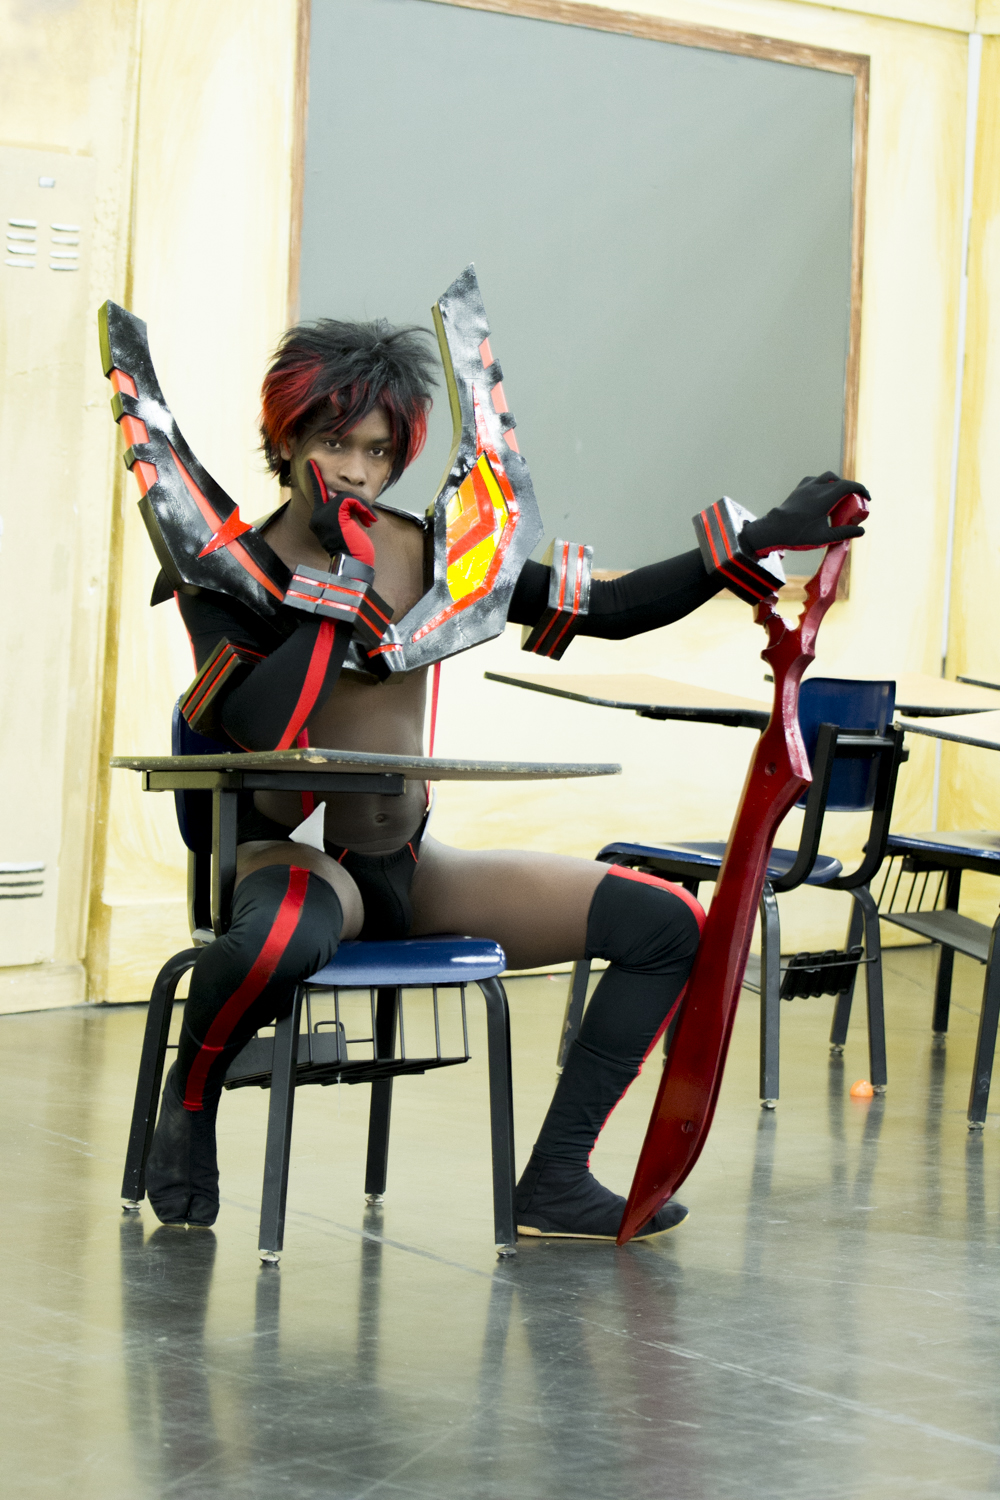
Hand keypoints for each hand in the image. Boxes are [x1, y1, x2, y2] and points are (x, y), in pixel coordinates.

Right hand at [306, 460, 376, 567]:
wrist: (353, 564)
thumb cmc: (354, 551)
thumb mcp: (346, 529)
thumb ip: (342, 513)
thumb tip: (345, 498)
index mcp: (319, 519)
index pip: (318, 494)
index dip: (315, 478)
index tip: (311, 463)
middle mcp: (318, 515)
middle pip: (338, 494)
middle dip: (357, 504)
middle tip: (368, 517)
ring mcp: (324, 515)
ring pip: (346, 496)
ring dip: (362, 507)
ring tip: (368, 521)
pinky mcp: (334, 513)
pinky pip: (350, 499)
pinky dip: (363, 508)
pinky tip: (369, 520)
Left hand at [741, 472, 868, 555]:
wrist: (774, 528)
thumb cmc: (799, 533)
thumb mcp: (825, 536)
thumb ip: (844, 533)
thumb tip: (861, 531)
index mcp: (826, 496)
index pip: (849, 486)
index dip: (861, 490)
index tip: (867, 498)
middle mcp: (817, 487)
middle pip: (840, 481)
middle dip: (850, 489)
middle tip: (853, 501)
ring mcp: (807, 486)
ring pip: (827, 477)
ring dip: (836, 483)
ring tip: (838, 496)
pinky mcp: (798, 488)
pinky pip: (814, 480)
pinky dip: (822, 483)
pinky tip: (822, 493)